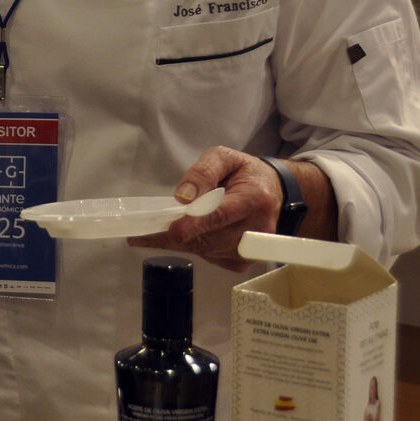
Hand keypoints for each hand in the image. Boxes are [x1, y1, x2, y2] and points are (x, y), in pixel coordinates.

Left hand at [126, 147, 283, 271]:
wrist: (275, 195)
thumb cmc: (246, 174)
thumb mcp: (225, 158)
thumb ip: (203, 172)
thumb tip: (182, 197)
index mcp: (254, 199)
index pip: (221, 215)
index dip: (196, 224)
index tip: (173, 229)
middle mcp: (256, 230)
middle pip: (208, 238)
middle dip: (175, 234)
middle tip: (144, 230)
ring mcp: (250, 251)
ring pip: (205, 250)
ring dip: (182, 240)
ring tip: (161, 228)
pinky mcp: (242, 262)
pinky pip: (209, 257)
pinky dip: (194, 245)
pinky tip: (189, 232)